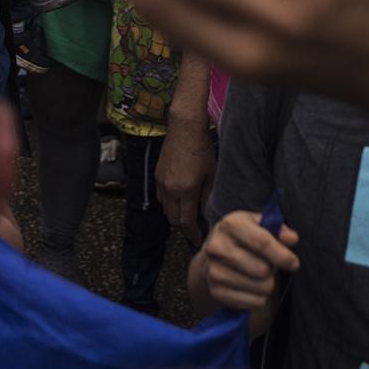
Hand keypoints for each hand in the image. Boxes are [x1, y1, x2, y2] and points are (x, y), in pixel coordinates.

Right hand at [155, 120, 214, 242]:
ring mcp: (161, 182)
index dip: (193, 234)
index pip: (186, 222)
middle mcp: (170, 189)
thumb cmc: (203, 151)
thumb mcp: (211, 176)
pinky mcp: (157, 175)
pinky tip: (178, 200)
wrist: (185, 129)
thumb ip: (207, 198)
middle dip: (183, 228)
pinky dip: (168, 204)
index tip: (199, 240)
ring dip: (175, 216)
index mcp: (185, 191)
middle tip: (195, 230)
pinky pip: (160, 197)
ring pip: (165, 209)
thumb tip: (206, 215)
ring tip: (187, 216)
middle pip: (173, 219)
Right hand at [201, 209, 300, 312]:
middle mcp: (217, 247)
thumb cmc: (242, 238)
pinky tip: (250, 288)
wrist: (213, 256)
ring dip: (266, 284)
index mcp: (230, 224)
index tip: (294, 263)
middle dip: (272, 270)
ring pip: (260, 287)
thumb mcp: (258, 225)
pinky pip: (253, 302)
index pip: (262, 242)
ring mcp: (214, 271)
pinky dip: (258, 298)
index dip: (282, 255)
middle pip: (262, 269)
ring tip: (258, 276)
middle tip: (268, 265)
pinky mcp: (216, 292)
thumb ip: (278, 229)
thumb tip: (291, 238)